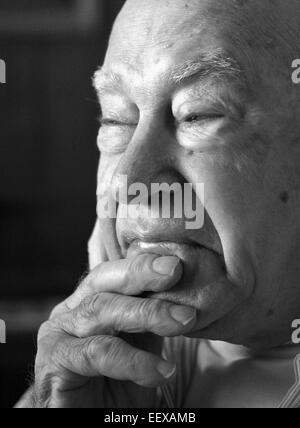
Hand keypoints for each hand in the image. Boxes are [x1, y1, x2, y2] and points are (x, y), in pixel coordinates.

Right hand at [30, 254, 195, 407]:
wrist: (91, 419)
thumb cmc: (118, 381)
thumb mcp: (141, 341)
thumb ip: (153, 316)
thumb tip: (188, 290)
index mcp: (88, 301)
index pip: (113, 273)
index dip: (141, 264)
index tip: (175, 263)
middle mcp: (69, 313)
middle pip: (103, 284)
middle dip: (141, 276)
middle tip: (175, 273)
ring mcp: (58, 337)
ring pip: (99, 311)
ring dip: (145, 313)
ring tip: (182, 322)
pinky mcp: (54, 366)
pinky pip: (96, 353)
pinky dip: (132, 360)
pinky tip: (160, 371)